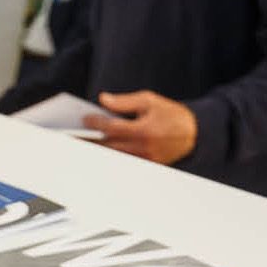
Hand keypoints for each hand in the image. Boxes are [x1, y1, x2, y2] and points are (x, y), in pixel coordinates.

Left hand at [84, 90, 198, 164]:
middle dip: (90, 141)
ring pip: (113, 156)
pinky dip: (110, 155)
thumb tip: (103, 100)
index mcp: (144, 130)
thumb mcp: (149, 100)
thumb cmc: (170, 114)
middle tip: (71, 136)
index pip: (112, 128)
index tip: (84, 119)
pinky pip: (122, 161)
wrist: (194, 134)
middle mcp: (143, 148)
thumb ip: (125, 102)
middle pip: (108, 146)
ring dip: (97, 150)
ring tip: (79, 143)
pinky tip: (97, 150)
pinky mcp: (145, 166)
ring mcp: (144, 160)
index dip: (96, 123)